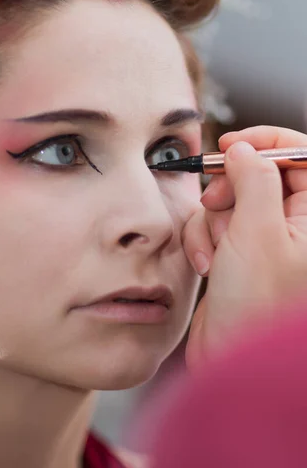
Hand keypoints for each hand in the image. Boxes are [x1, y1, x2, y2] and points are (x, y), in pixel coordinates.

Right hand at [182, 126, 306, 370]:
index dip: (265, 143)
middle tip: (216, 199)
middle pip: (259, 175)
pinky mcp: (237, 254)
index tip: (231, 144)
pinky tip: (207, 265)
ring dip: (212, 221)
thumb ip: (253, 181)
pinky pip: (214, 225)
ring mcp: (264, 240)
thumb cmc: (257, 306)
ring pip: (230, 200)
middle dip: (230, 186)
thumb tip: (242, 150)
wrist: (233, 357)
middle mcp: (294, 226)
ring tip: (215, 252)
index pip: (301, 156)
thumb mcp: (257, 233)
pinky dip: (204, 240)